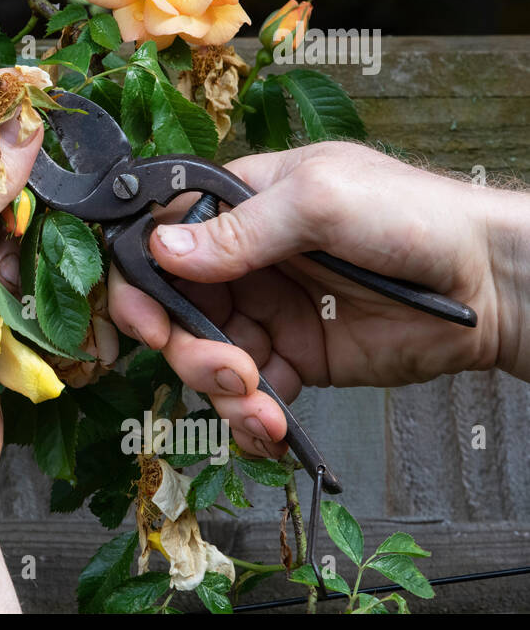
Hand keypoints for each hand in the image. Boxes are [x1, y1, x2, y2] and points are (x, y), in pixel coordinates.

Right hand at [107, 140, 522, 459]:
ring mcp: (267, 311)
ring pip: (204, 358)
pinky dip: (249, 419)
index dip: (141, 283)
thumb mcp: (323, 201)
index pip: (161, 239)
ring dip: (221, 391)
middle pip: (174, 310)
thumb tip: (164, 251)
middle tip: (227, 369)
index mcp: (241, 204)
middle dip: (187, 349)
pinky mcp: (295, 359)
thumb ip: (243, 229)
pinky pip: (248, 395)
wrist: (489, 284)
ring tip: (261, 405)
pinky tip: (271, 429)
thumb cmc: (416, 216)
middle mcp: (244, 259)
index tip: (148, 323)